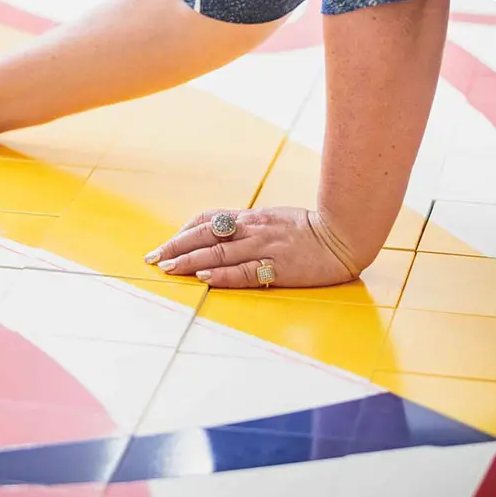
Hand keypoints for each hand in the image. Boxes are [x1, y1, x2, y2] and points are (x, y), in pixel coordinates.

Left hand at [145, 206, 357, 288]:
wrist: (342, 235)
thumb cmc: (310, 228)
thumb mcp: (275, 217)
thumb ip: (251, 224)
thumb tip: (225, 230)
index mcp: (251, 217)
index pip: (209, 220)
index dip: (184, 231)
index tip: (166, 243)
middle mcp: (252, 229)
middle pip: (205, 236)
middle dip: (176, 247)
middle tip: (153, 258)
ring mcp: (264, 247)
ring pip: (218, 253)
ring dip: (190, 261)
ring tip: (168, 269)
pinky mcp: (277, 267)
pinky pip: (244, 272)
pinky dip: (222, 275)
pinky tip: (204, 278)